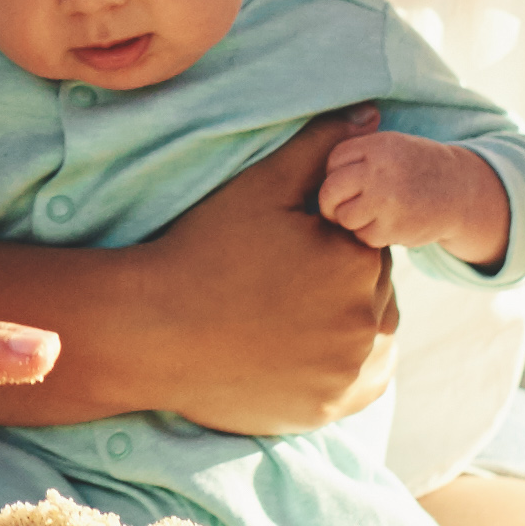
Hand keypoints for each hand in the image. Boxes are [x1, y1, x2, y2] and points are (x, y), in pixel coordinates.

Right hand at [39, 122, 395, 435]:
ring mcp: (347, 373)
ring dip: (346, 320)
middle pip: (373, 288)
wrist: (152, 332)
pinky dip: (346, 364)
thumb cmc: (201, 250)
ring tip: (286, 312)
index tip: (282, 247)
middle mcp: (364, 323)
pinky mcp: (330, 409)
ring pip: (371, 333)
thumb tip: (372, 116)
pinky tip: (303, 347)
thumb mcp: (260, 187)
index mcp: (356, 262)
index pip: (366, 240)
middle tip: (278, 280)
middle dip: (340, 278)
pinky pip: (362, 379)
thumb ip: (321, 148)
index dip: (326, 237)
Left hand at [306, 124, 512, 275]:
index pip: (332, 161)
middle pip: (330, 190)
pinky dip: (370, 235)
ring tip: (369, 215)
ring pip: (344, 216)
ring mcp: (387, 200)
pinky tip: (386, 226)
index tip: (345, 183)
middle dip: (331, 202)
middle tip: (341, 208)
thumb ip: (355, 153)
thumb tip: (301, 162)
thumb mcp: (388, 147)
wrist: (460, 192)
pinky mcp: (394, 228)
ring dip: (351, 221)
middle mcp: (381, 170)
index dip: (334, 175)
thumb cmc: (413, 169)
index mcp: (378, 145)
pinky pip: (363, 236)